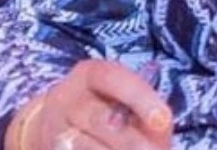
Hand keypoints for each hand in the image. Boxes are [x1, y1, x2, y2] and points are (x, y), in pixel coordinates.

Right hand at [6, 60, 172, 149]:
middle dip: (131, 141)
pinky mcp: (52, 147)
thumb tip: (161, 127)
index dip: (141, 99)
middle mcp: (66, 98)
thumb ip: (144, 107)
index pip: (114, 80)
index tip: (164, 120)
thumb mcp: (122, 94)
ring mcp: (54, 128)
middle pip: (99, 120)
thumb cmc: (104, 103)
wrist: (53, 122)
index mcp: (89, 74)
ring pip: (85, 145)